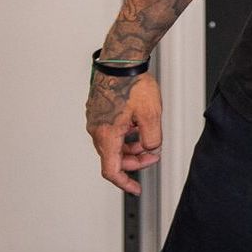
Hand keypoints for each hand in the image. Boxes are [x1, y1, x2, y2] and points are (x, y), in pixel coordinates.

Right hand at [86, 71, 162, 194]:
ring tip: (149, 138)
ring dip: (131, 147)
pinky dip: (125, 135)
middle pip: (114, 157)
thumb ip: (152, 138)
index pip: (111, 170)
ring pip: (113, 144)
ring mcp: (96, 120)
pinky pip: (111, 131)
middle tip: (155, 155)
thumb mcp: (151, 115)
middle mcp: (97, 130)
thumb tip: (151, 148)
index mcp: (107, 135)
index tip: (135, 189)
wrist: (121, 62)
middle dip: (135, 161)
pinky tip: (138, 127)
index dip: (124, 182)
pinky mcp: (99, 111)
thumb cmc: (133, 84)